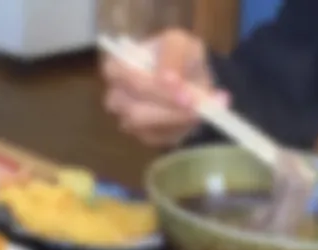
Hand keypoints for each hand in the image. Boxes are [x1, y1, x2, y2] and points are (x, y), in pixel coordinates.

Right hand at [102, 28, 225, 148]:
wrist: (190, 78)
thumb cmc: (177, 56)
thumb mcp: (180, 42)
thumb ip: (173, 54)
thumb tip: (168, 79)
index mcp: (117, 67)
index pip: (124, 79)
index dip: (152, 86)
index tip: (181, 88)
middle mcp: (117, 97)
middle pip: (134, 111)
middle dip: (167, 108)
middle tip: (196, 104)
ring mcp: (128, 120)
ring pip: (147, 128)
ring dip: (175, 119)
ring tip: (201, 108)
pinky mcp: (145, 136)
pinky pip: (160, 138)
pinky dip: (181, 128)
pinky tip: (195, 116)